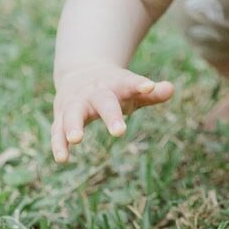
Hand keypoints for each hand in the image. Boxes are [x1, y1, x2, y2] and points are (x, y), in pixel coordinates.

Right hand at [51, 64, 173, 162]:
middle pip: (103, 101)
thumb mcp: (132, 88)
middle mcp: (95, 92)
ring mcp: (76, 103)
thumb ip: (151, 93)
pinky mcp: (61, 117)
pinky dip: (58, 143)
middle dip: (111, 115)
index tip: (149, 87)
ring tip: (76, 139)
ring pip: (73, 113)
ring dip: (73, 125)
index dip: (139, 85)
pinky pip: (57, 131)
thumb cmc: (114, 86)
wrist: (80, 70)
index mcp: (116, 84)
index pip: (129, 83)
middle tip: (120, 131)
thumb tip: (171, 89)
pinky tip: (62, 158)